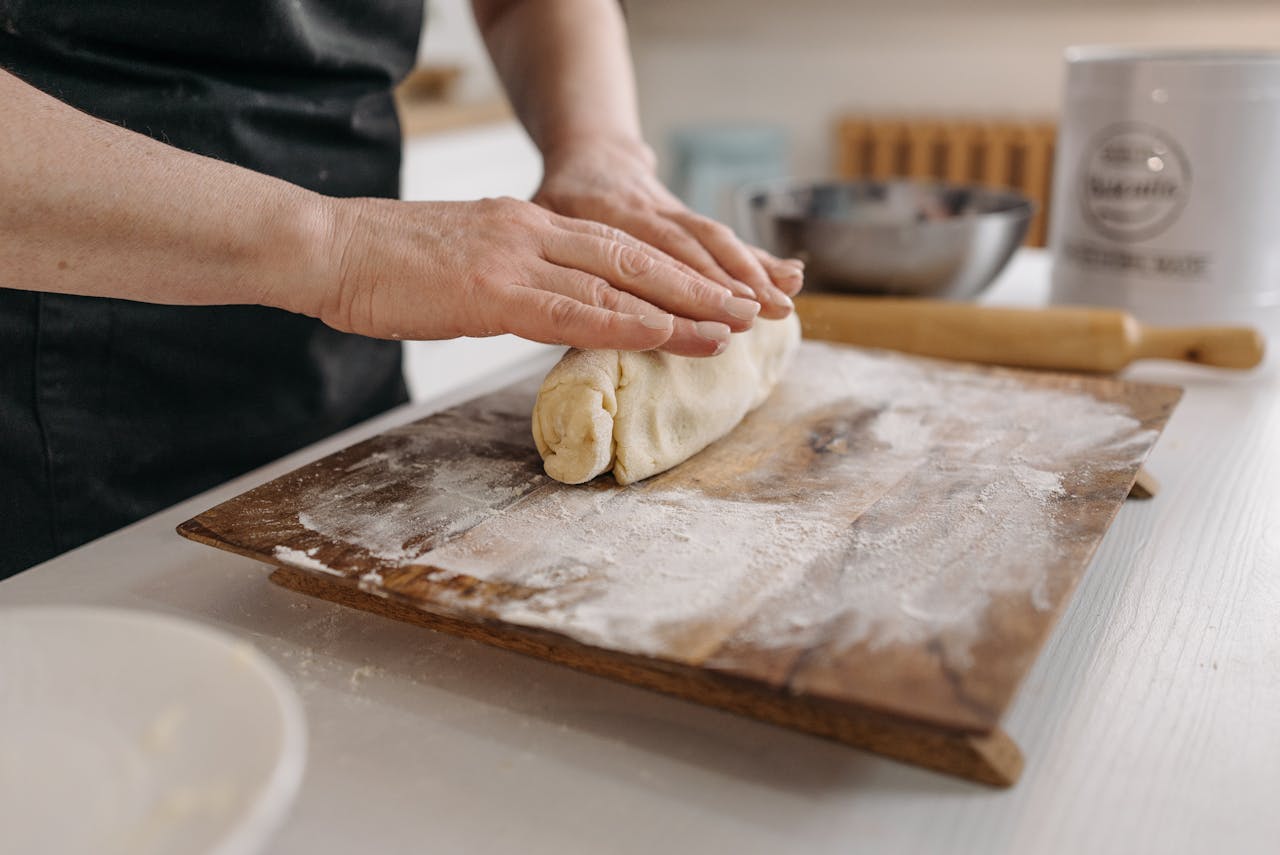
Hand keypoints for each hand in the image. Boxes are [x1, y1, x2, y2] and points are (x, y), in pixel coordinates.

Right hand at [297, 196, 766, 356]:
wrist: (328, 247)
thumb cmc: (384, 264)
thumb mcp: (463, 262)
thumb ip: (511, 278)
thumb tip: (542, 304)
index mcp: (527, 226)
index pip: (618, 248)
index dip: (674, 273)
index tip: (715, 295)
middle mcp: (533, 232)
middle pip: (636, 259)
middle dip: (699, 288)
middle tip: (749, 309)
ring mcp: (516, 256)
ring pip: (618, 282)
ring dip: (680, 309)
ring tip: (731, 328)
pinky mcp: (493, 288)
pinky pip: (572, 309)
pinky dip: (625, 324)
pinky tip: (664, 336)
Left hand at [533, 136, 804, 318]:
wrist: (592, 151)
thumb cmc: (559, 197)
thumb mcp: (539, 214)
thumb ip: (544, 248)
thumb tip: (547, 301)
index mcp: (603, 213)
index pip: (641, 253)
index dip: (672, 286)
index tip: (699, 316)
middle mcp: (645, 211)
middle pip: (687, 250)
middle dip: (722, 285)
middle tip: (754, 316)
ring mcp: (673, 213)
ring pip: (713, 240)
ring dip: (749, 273)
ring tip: (782, 304)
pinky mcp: (691, 218)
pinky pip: (726, 237)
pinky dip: (759, 257)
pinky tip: (792, 276)